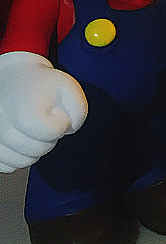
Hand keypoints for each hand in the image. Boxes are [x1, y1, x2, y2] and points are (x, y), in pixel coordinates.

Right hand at [0, 51, 87, 172]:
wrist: (11, 77)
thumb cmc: (41, 83)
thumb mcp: (68, 87)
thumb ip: (80, 111)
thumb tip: (69, 131)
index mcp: (24, 115)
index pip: (55, 133)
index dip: (62, 120)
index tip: (55, 108)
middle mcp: (4, 130)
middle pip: (40, 150)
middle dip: (50, 136)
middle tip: (44, 116)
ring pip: (24, 162)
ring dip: (35, 147)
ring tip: (32, 126)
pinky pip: (9, 166)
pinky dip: (19, 155)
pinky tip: (21, 137)